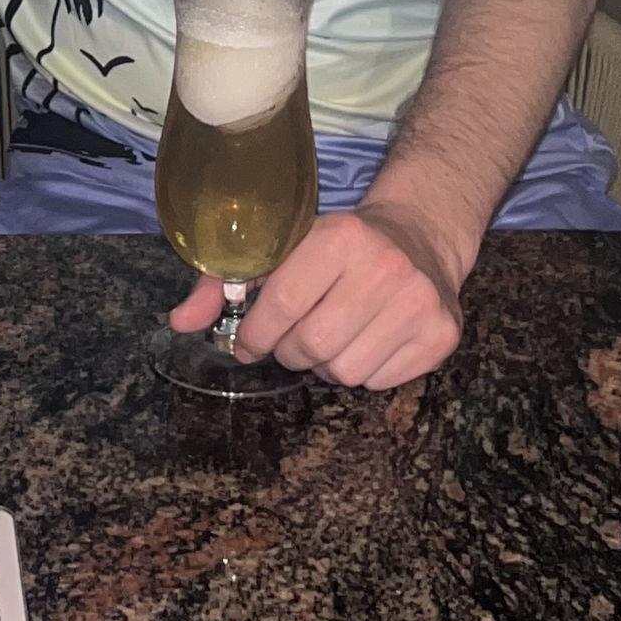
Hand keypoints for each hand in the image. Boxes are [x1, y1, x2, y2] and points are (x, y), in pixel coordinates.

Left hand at [168, 204, 464, 390]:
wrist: (418, 237)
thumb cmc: (336, 245)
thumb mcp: (282, 247)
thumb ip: (223, 282)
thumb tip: (177, 323)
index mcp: (340, 237)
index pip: (282, 303)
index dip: (255, 332)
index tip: (246, 342)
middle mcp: (385, 268)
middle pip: (312, 344)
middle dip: (289, 352)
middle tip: (289, 341)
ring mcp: (419, 303)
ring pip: (346, 371)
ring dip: (324, 366)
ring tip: (328, 338)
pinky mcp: (442, 335)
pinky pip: (381, 382)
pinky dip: (362, 373)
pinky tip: (362, 342)